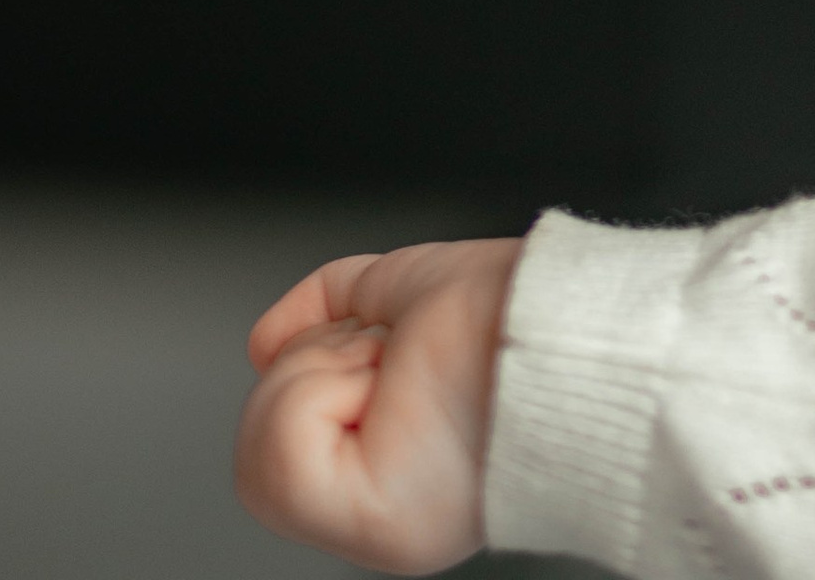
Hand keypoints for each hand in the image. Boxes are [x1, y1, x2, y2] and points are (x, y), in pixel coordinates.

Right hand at [237, 237, 519, 572]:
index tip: (380, 345)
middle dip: (310, 364)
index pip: (278, 437)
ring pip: (258, 449)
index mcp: (386, 463)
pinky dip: (321, 392)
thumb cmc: (516, 308)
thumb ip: (328, 307)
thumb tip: (262, 344)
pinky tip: (384, 383)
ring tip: (388, 366)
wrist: (559, 320)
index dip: (312, 365)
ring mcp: (372, 524)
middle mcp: (377, 502)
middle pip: (255, 443)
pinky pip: (280, 456)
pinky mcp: (374, 523)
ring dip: (317, 373)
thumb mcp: (398, 289)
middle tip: (384, 353)